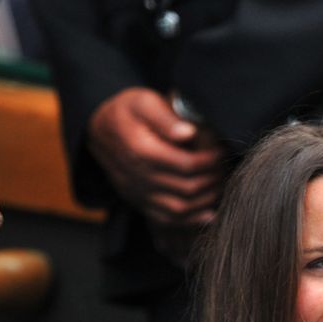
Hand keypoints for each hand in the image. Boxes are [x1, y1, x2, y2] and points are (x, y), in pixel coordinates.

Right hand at [87, 87, 225, 225]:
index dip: (210, 160)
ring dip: (204, 202)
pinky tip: (207, 213)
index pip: (186, 164)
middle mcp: (137, 176)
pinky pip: (165, 219)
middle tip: (225, 168)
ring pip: (178, 209)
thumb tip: (189, 133)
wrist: (98, 128)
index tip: (221, 151)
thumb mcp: (143, 101)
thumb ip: (165, 117)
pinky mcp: (137, 201)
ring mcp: (136, 192)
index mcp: (141, 150)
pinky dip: (189, 220)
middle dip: (212, 180)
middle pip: (186, 188)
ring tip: (219, 186)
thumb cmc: (126, 110)